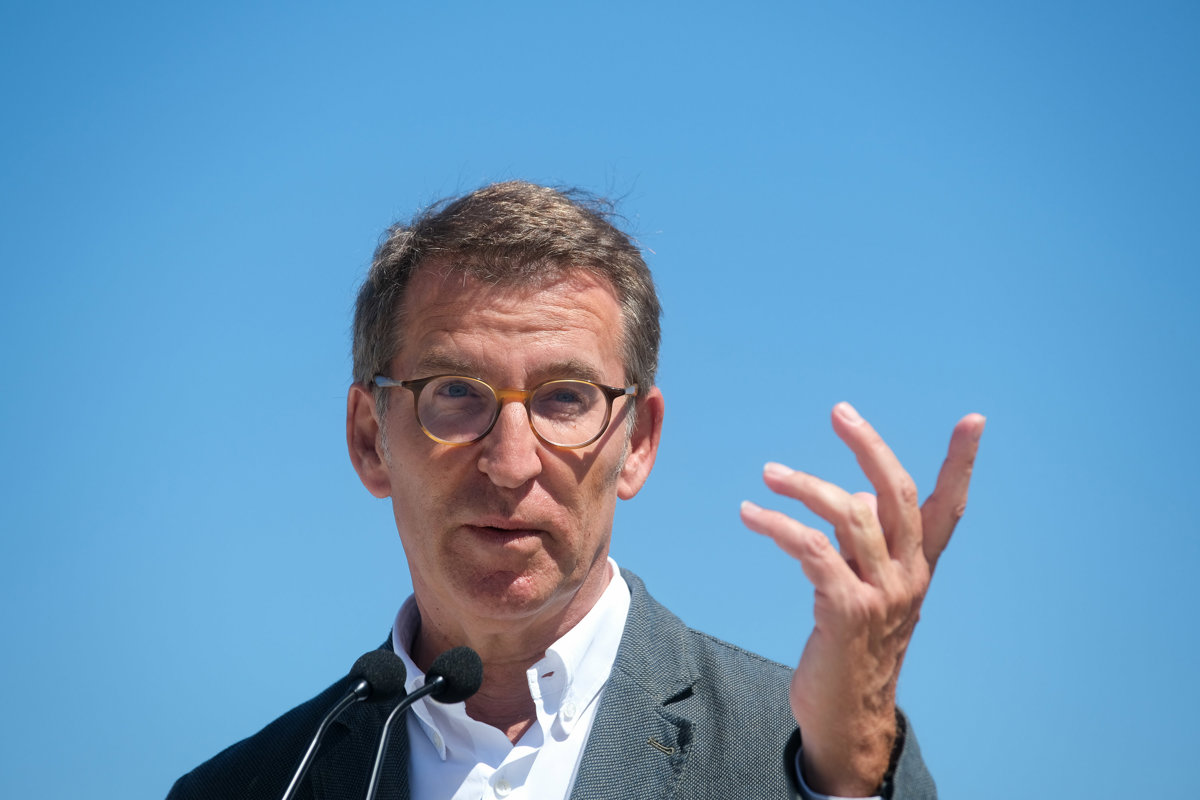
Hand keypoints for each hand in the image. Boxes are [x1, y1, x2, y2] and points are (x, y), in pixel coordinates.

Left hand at [739, 402, 984, 795]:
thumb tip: (846, 496)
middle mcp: (908, 577)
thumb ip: (867, 546)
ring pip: (849, 515)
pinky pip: (812, 550)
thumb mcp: (870, 592)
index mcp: (918, 569)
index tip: (974, 419)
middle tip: (840, 412)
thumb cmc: (852, 647)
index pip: (949, 507)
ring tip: (769, 474)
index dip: (962, 462)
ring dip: (803, 486)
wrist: (847, 717)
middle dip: (870, 447)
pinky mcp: (847, 611)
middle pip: (897, 495)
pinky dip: (778, 525)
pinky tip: (751, 515)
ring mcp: (881, 595)